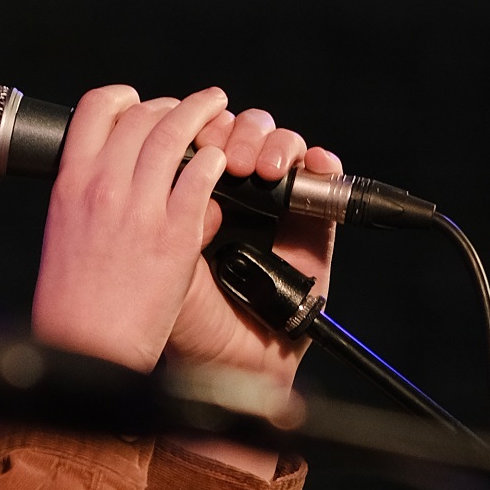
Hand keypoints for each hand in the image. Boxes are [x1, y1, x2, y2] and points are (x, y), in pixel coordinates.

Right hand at [30, 86, 232, 371]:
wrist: (87, 350)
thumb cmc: (72, 305)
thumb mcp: (62, 237)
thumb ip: (85, 200)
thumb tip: (110, 180)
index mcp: (69, 185)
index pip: (96, 110)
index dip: (124, 99)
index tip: (139, 104)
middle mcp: (102, 187)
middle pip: (143, 116)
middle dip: (172, 106)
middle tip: (192, 110)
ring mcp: (140, 208)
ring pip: (176, 134)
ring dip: (204, 115)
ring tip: (221, 111)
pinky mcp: (175, 233)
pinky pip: (202, 177)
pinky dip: (215, 162)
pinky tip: (223, 164)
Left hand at [164, 115, 337, 376]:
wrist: (225, 361)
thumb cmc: (190, 318)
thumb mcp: (164, 261)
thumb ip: (168, 211)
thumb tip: (188, 164)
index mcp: (194, 194)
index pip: (203, 139)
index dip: (202, 128)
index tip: (197, 139)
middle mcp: (236, 193)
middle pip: (244, 132)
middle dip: (239, 133)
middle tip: (232, 159)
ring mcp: (276, 206)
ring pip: (281, 145)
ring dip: (275, 144)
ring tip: (264, 170)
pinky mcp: (312, 224)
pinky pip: (325, 178)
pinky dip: (321, 163)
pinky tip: (310, 164)